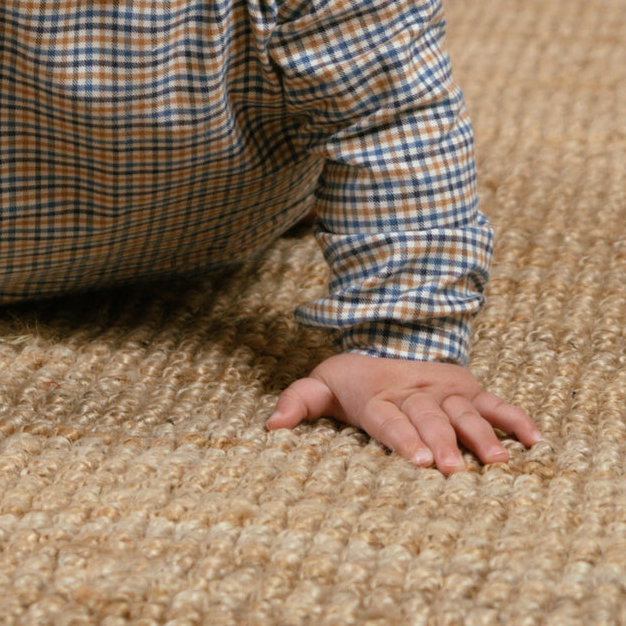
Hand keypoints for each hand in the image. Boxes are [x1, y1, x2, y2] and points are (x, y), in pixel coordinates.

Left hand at [267, 352, 540, 474]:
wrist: (388, 336)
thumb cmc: (354, 378)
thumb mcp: (323, 384)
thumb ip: (299, 401)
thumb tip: (270, 426)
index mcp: (377, 395)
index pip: (388, 418)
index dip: (401, 436)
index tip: (415, 458)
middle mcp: (414, 392)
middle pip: (428, 418)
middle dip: (440, 441)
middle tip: (451, 468)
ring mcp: (443, 390)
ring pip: (464, 412)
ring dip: (480, 435)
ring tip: (496, 461)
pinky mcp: (468, 388)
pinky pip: (495, 403)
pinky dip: (515, 419)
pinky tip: (534, 441)